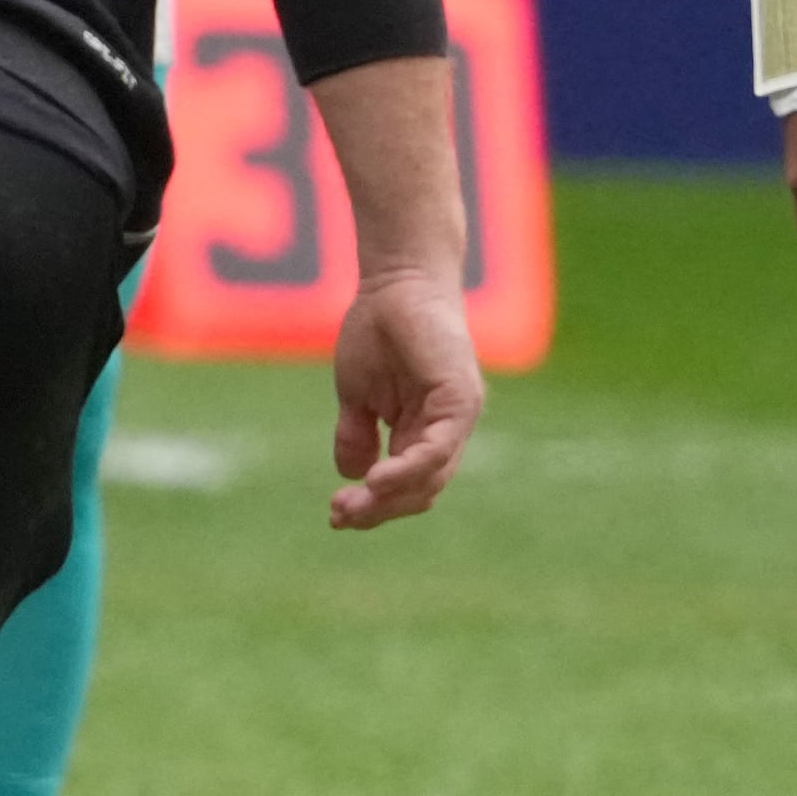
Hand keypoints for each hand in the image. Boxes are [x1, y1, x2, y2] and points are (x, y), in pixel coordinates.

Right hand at [326, 268, 478, 528]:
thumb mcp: (357, 395)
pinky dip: (409, 470)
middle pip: (421, 491)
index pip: (408, 487)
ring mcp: (458, 415)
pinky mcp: (461, 398)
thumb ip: (357, 435)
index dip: (374, 506)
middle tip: (338, 515)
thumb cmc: (376, 329)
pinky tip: (377, 480)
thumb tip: (353, 477)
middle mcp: (447, 429)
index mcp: (424, 431)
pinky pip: (438, 448)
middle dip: (378, 511)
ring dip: (388, 498)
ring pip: (431, 477)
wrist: (393, 281)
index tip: (336, 513)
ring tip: (352, 505)